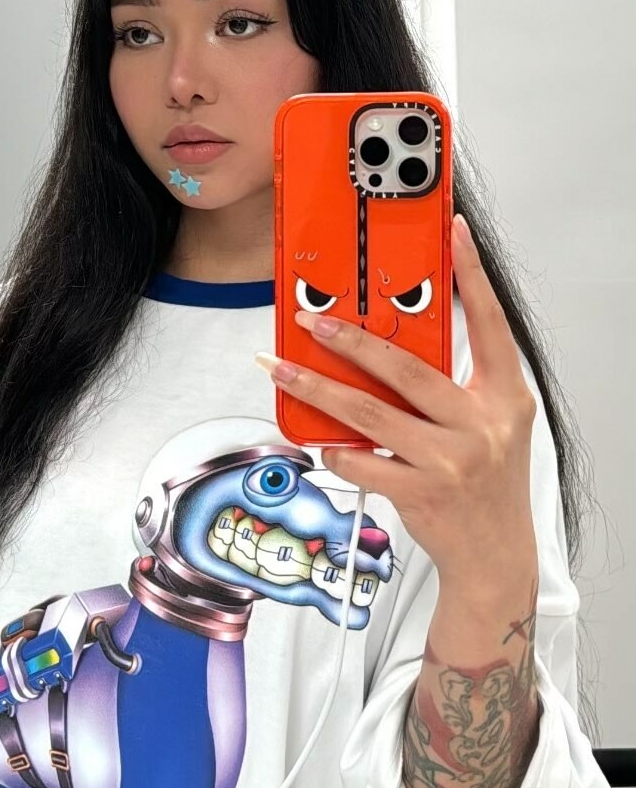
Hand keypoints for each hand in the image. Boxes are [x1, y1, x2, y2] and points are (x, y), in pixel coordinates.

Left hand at [259, 213, 538, 586]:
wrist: (495, 554)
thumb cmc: (488, 479)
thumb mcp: (492, 423)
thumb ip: (457, 384)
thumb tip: (391, 347)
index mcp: (504, 396)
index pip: (491, 323)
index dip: (473, 275)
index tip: (453, 233)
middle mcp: (480, 424)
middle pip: (407, 369)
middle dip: (352, 340)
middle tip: (313, 320)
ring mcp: (449, 460)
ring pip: (369, 413)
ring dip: (317, 388)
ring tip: (283, 368)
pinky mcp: (419, 493)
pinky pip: (361, 460)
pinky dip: (335, 447)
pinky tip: (321, 439)